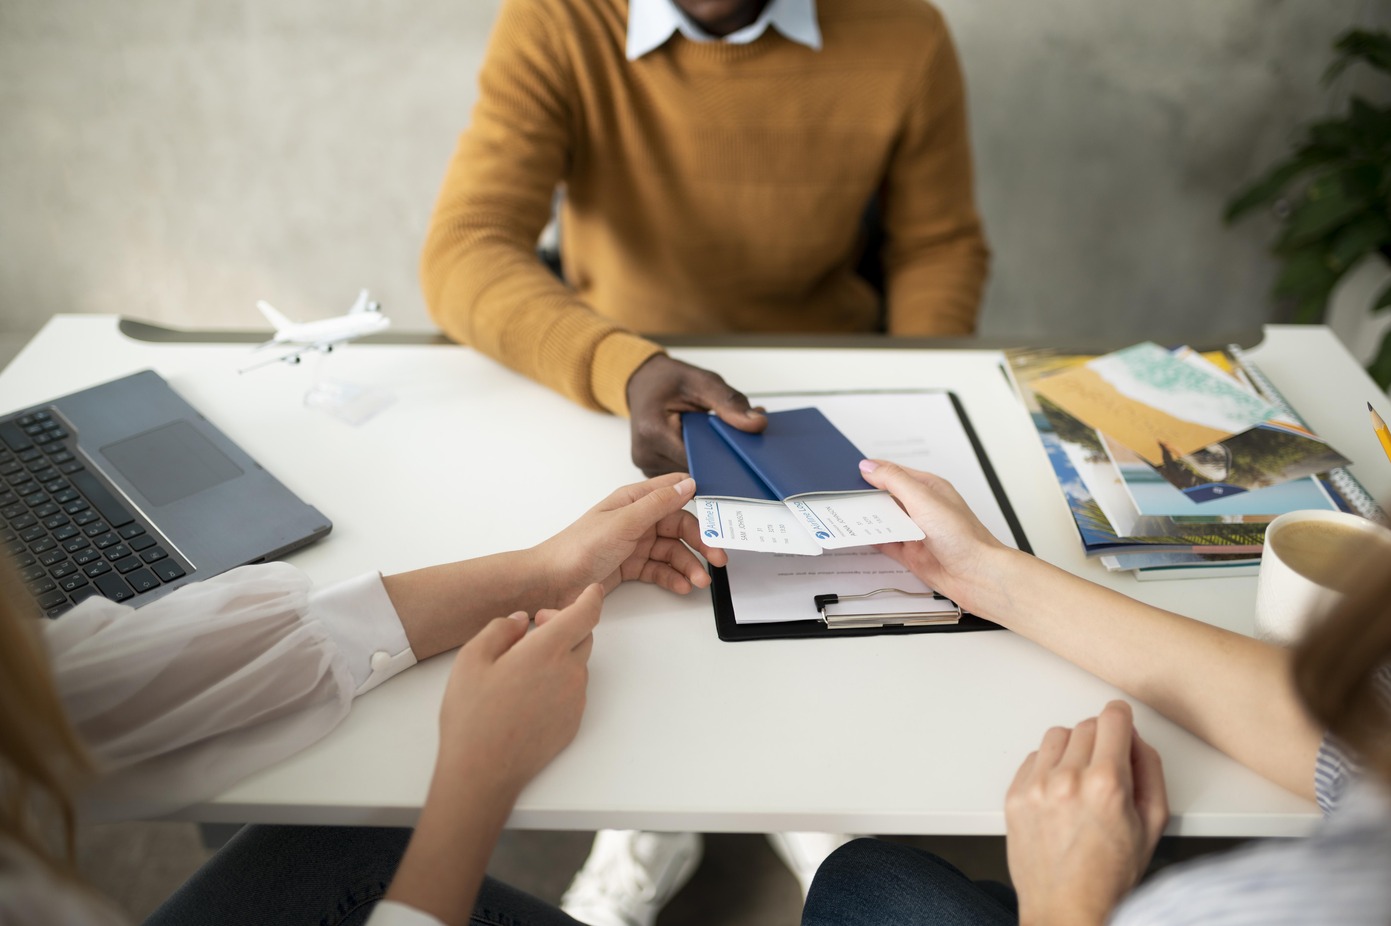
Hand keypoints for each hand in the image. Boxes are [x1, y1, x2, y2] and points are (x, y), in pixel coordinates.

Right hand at [434, 584, 603, 798]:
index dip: (591, 597)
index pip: (585, 614)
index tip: (591, 590)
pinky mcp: (573, 723)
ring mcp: (575, 700)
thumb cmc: (473, 716)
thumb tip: (519, 621)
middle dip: (565, 625)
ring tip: (522, 667)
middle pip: (583, 637)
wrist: (483, 772)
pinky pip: (573, 691)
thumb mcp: (471, 659)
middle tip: (535, 628)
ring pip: (577, 665)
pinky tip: (528, 695)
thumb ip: (499, 629)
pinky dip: (559, 682)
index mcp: (547, 651)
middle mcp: (570, 673)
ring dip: (560, 656)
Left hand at [536, 473, 728, 603]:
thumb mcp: (624, 522)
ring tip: (700, 581)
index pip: (675, 494)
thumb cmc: (579, 547)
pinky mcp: (631, 567)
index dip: (700, 504)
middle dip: (700, 543)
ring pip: (672, 551)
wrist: (551, 583)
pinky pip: (660, 569)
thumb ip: (659, 504)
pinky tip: (683, 586)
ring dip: (689, 565)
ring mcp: (634, 544)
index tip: (721, 520)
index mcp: (633, 500)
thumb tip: (688, 483)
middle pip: (679, 527)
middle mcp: (637, 520)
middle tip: (718, 559)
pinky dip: (673, 577)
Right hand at [626, 354, 765, 475]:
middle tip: (737, 441)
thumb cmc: (667, 380)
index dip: (725, 456)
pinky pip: (682, 473)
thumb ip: (730, 403)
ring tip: (718, 439)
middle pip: (695, 472)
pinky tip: (706, 446)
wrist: (643, 382)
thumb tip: (757, 424)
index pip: (698, 459)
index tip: (744, 449)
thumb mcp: (701, 381)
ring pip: (690, 476)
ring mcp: (648, 466)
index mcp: (653, 431)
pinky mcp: (654, 470)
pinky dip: (698, 461)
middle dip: (720, 458)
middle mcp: (646, 455)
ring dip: (709, 461)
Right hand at [856, 459, 1009, 609]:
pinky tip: (859, 536)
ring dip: (867, 519)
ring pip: (884, 521)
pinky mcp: (912, 554)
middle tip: (842, 495)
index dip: (873, 472)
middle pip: (886, 498)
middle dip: (866, 496)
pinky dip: (872, 540)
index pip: (894, 474)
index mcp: (928, 489)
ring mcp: (916, 532)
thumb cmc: (964, 537)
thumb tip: (870, 466)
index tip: (849, 472)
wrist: (977, 575)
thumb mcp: (924, 499)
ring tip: (844, 513)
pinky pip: (886, 543)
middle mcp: (922, 509)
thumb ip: (894, 481)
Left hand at [1005, 700, 1168, 925]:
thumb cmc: (1111, 876)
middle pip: (1085, 725)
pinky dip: (1048, 767)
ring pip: (1057, 736)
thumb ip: (1150, 772)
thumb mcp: (1152, 824)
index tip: (1121, 723)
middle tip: (1107, 766)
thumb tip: (1136, 740)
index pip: (1111, 719)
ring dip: (1072, 748)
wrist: (1067, 909)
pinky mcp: (1014, 796)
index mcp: (1106, 784)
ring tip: (1081, 780)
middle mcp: (1067, 779)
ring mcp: (1036, 787)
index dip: (1121, 719)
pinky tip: (1060, 793)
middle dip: (1101, 739)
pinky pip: (1033, 758)